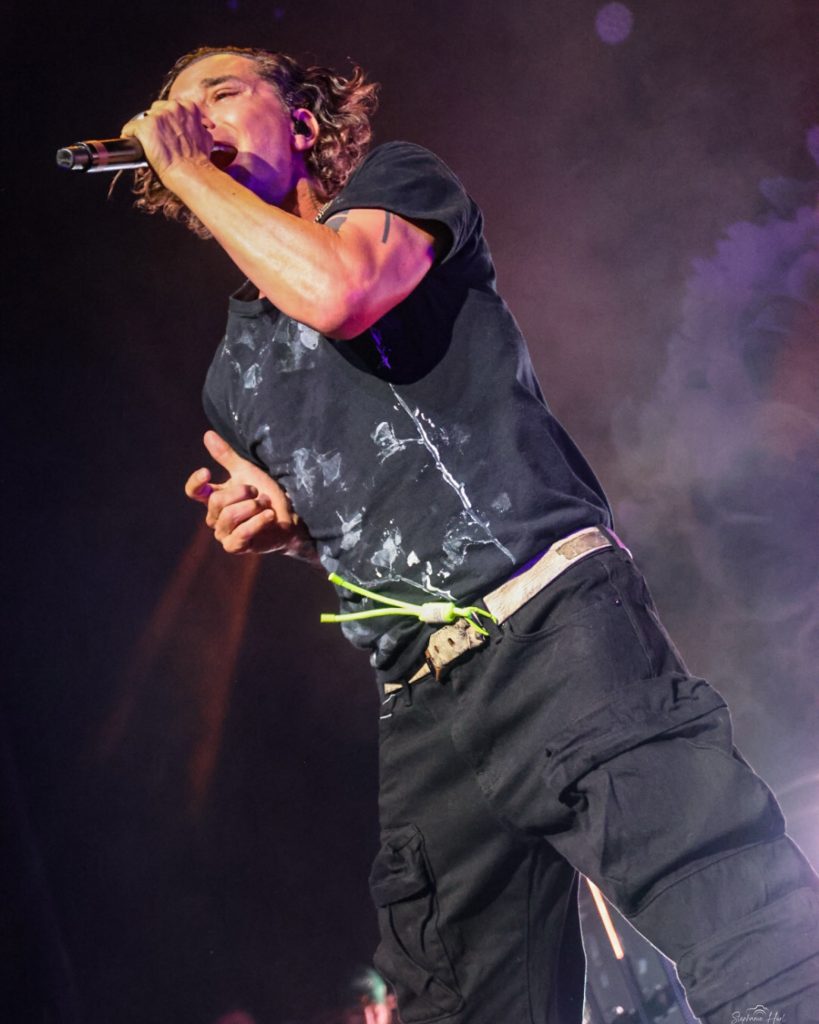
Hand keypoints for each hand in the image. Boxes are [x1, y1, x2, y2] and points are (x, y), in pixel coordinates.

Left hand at [121, 100, 213, 180]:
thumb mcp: (206, 137)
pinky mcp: (144, 127)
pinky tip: (134, 146)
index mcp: (189, 108)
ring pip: (143, 119)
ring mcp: (158, 116)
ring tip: (148, 145)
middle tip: (159, 139)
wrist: (191, 173)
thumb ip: (199, 127)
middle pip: (156, 110)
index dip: (169, 121)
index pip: (172, 108)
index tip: (168, 131)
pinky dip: (130, 138)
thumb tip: (200, 129)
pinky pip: (129, 130)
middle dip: (157, 123)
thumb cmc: (200, 160)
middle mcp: (173, 107)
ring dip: (145, 131)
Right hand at [185, 431, 315, 558]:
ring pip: (228, 516)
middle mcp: (215, 517)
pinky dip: (258, 522)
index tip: (208, 471)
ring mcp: (224, 534)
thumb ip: (226, 456)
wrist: (290, 517)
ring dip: (253, 507)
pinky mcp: (236, 547)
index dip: (197, 482)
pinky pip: (241, 533)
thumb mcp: (247, 472)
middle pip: (216, 501)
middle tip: (259, 493)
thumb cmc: (268, 495)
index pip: (194, 491)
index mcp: (214, 498)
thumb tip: (208, 434)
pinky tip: (270, 516)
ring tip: (266, 506)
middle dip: (242, 493)